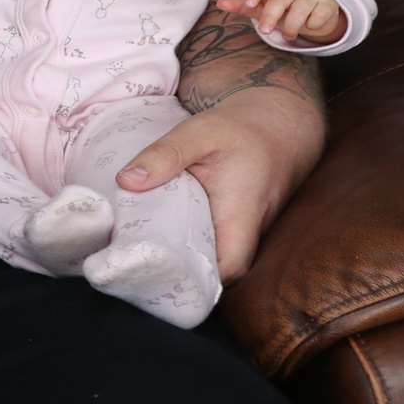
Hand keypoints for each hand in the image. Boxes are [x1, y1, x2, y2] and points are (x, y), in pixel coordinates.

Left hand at [114, 88, 323, 279]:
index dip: (197, 279)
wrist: (277, 124)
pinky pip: (215, 243)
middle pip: (219, 270)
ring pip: (216, 257)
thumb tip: (126, 182)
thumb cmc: (241, 129)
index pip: (228, 267)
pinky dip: (188, 243)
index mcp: (242, 213)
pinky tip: (157, 238)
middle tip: (137, 270)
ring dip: (183, 260)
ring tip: (139, 259)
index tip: (158, 277)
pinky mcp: (237, 224)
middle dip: (181, 276)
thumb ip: (163, 155)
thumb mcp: (198, 133)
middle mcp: (249, 230)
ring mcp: (246, 229)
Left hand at [216, 0, 344, 44]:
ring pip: (301, 7)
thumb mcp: (264, 7)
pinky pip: (319, 14)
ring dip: (292, 25)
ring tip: (287, 36)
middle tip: (265, 31)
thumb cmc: (285, 8)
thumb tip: (219, 3)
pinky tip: (310, 27)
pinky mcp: (326, 5)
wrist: (317, 10)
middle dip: (271, 15)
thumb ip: (243, 6)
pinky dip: (313, 24)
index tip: (248, 5)